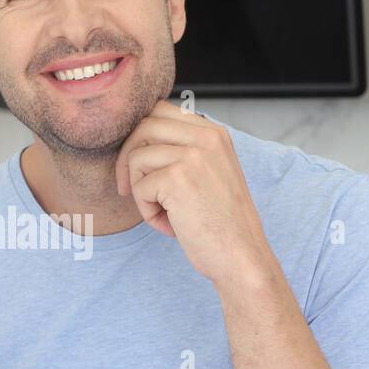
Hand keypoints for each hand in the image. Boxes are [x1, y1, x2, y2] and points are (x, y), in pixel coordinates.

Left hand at [115, 100, 268, 286]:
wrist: (241, 256)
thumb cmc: (222, 224)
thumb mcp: (209, 174)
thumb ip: (184, 152)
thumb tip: (137, 141)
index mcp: (214, 133)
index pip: (160, 112)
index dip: (140, 138)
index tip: (139, 167)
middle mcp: (206, 137)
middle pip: (144, 126)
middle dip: (127, 158)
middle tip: (130, 188)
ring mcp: (193, 156)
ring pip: (137, 157)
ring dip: (140, 190)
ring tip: (161, 212)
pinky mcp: (178, 178)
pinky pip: (140, 188)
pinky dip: (147, 211)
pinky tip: (169, 225)